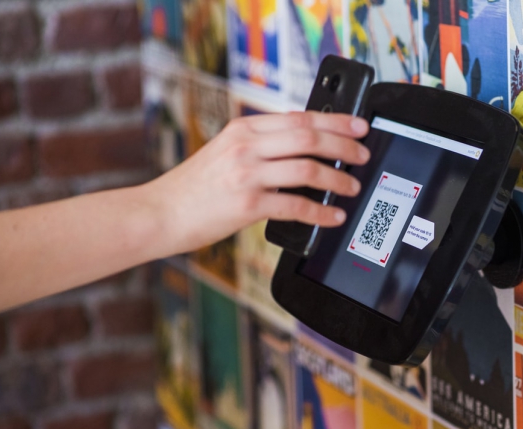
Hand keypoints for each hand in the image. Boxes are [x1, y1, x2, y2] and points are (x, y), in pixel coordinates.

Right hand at [145, 111, 369, 253]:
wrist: (158, 213)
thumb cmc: (193, 188)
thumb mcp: (224, 152)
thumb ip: (260, 145)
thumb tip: (304, 147)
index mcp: (243, 129)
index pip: (300, 118)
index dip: (335, 120)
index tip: (357, 125)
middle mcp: (246, 146)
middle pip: (310, 138)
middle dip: (344, 146)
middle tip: (363, 154)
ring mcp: (246, 175)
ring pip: (308, 170)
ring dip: (337, 179)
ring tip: (351, 186)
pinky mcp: (247, 205)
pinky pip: (296, 206)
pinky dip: (321, 212)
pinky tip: (333, 216)